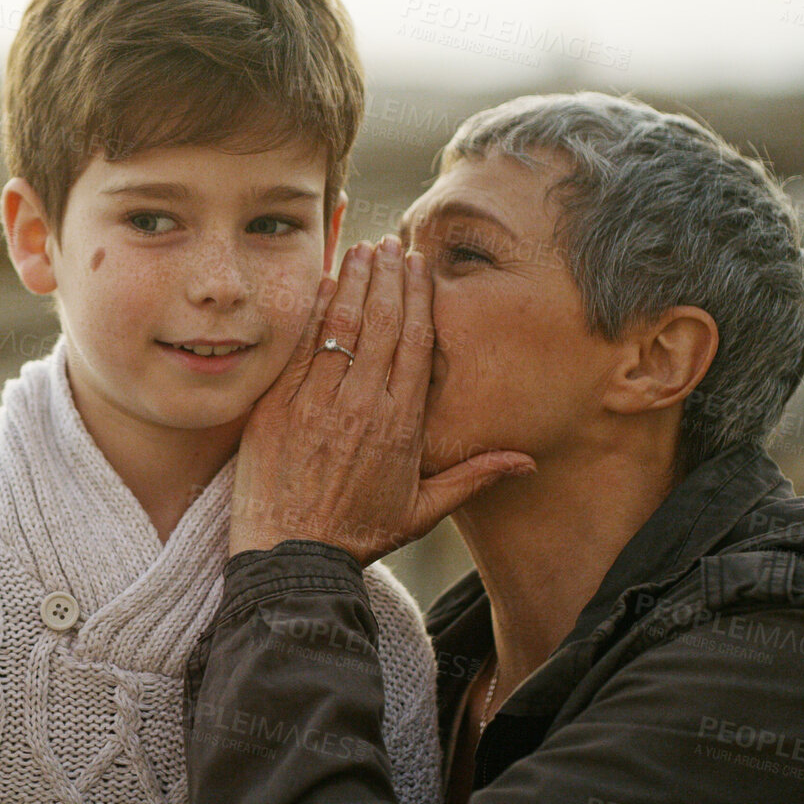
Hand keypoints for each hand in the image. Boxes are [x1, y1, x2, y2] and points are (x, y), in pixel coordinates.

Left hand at [228, 235, 534, 563]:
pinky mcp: (277, 408)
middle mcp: (361, 406)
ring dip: (353, 283)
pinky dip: (314, 312)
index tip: (419, 267)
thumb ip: (473, 477)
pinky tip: (323, 283)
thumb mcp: (422, 511)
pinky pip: (301, 349)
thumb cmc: (355, 536)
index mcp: (401, 425)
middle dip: (388, 278)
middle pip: (382, 325)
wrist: (291, 559)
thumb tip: (527, 461)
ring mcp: (316, 404)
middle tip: (391, 244)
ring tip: (361, 249)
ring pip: (341, 328)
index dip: (419, 299)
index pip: (416, 344)